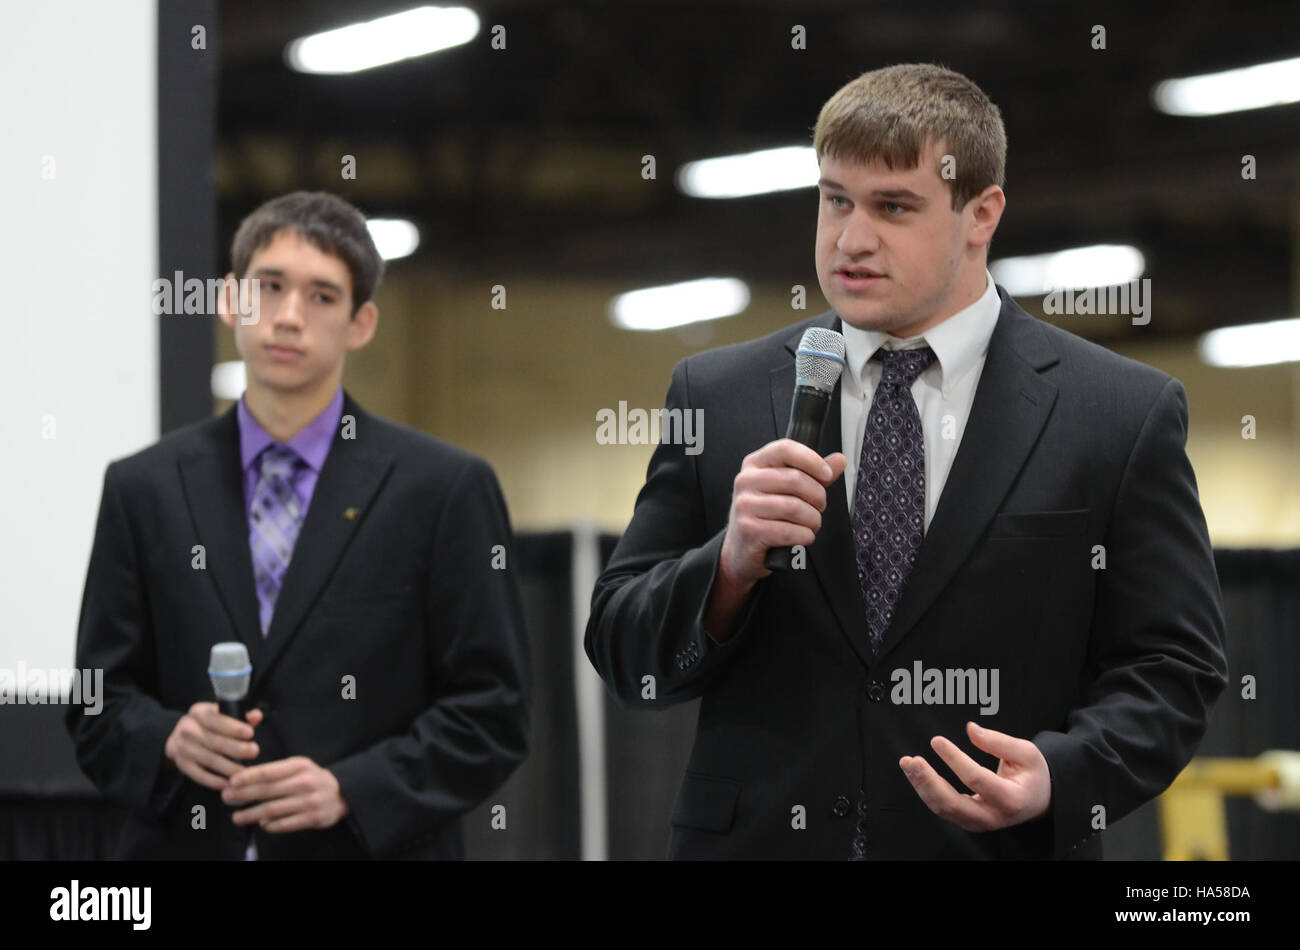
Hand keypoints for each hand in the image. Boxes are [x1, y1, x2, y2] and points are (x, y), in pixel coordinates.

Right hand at [163, 703, 262, 790]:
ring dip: (229, 767)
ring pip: (209, 760)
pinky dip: (216, 781)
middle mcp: (187, 729)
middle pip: (213, 741)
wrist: (181, 736)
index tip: (250, 733)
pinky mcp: (182, 764)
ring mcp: (182, 747)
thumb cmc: (210, 724)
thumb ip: (242, 715)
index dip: (233, 727)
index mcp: (198, 712)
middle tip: (254, 751)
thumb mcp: (222, 715)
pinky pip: (199, 775)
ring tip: (246, 771)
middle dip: (236, 748)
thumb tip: (256, 716)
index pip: (214, 718)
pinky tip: (230, 783)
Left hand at [224, 756, 349, 832]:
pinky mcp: (313, 818)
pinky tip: (261, 824)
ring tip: (237, 817)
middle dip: (244, 795)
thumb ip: (276, 771)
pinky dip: (271, 825)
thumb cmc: (312, 778)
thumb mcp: (298, 767)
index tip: (231, 781)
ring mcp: (309, 802)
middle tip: (226, 798)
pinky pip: (286, 824)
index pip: (270, 772)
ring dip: (252, 814)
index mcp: (300, 766)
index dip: (249, 777)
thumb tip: (244, 780)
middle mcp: (305, 783)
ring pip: (273, 810)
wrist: (343, 793)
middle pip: (268, 791)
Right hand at [720, 439, 847, 588]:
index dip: (811, 460)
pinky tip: (802, 537)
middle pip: (795, 479)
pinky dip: (804, 537)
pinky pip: (789, 531)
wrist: (742, 547)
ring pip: (795, 507)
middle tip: (818, 507)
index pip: (785, 449)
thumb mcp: (786, 489)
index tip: (827, 474)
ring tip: (811, 525)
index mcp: (755, 464)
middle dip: (817, 497)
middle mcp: (746, 481)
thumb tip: (839, 460)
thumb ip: (813, 474)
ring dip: (813, 520)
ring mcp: (744, 505)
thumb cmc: (766, 515)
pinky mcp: (748, 529)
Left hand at [900, 721, 1050, 831]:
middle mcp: (992, 817)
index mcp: (1011, 799)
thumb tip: (970, 728)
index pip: (976, 779)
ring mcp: (978, 822)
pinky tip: (916, 773)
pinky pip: (943, 808)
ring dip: (921, 786)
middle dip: (928, 782)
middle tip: (911, 761)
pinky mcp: (967, 821)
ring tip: (907, 764)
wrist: (1038, 801)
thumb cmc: (1032, 774)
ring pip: (943, 809)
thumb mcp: (1026, 753)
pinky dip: (927, 791)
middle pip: (953, 804)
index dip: (954, 759)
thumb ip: (999, 741)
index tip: (936, 740)